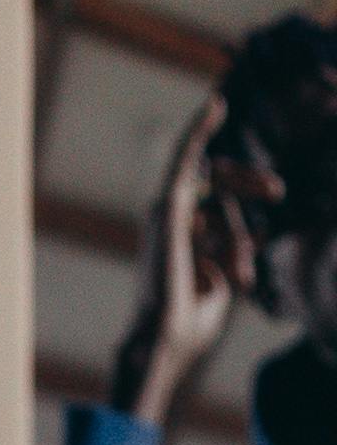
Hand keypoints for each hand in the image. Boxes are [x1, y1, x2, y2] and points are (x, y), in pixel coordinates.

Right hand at [112, 90, 250, 422]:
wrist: (167, 340)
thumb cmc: (191, 324)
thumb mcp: (227, 281)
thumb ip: (237, 254)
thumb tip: (259, 230)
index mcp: (184, 235)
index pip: (220, 196)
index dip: (248, 191)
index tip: (276, 196)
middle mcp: (172, 219)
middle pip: (219, 182)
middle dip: (249, 184)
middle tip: (277, 192)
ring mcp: (167, 211)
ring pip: (217, 186)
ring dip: (236, 219)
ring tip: (237, 265)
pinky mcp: (168, 207)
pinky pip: (186, 158)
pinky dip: (198, 129)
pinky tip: (216, 104)